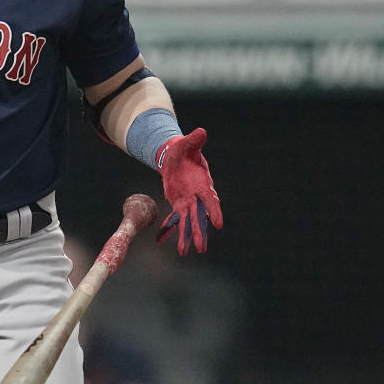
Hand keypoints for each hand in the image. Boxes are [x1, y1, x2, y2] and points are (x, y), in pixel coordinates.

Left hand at [155, 127, 222, 254]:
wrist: (175, 157)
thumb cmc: (183, 151)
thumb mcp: (186, 145)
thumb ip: (194, 140)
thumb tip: (202, 131)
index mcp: (202, 183)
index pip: (210, 200)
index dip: (214, 211)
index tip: (218, 224)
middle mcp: (196, 196)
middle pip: (199, 216)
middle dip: (199, 232)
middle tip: (201, 248)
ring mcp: (187, 202)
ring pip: (187, 222)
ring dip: (186, 236)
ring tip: (184, 252)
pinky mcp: (177, 204)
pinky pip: (174, 219)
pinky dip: (169, 229)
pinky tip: (164, 241)